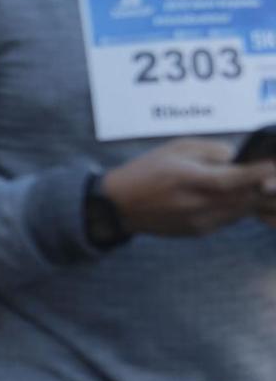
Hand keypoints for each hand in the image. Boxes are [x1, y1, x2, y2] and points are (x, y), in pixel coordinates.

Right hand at [101, 138, 274, 237]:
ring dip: (254, 198)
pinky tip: (235, 196)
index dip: (258, 174)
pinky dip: (239, 207)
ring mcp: (199, 221)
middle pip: (244, 198)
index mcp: (188, 180)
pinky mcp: (199, 231)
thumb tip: (237, 158)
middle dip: (264, 187)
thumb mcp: (175, 148)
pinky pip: (230, 219)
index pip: (232, 179)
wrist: (120, 206)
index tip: (272, 166)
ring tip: (259, 186)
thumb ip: (210, 151)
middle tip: (271, 175)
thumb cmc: (146, 171)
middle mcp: (196, 204)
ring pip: (241, 211)